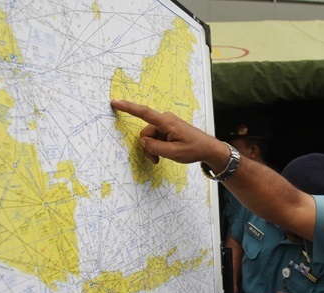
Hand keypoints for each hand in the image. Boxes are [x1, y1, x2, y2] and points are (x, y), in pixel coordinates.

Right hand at [110, 99, 227, 169]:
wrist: (208, 148)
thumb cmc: (194, 149)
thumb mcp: (173, 153)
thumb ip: (155, 147)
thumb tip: (142, 141)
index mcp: (166, 122)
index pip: (143, 113)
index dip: (128, 107)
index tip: (115, 102)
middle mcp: (165, 120)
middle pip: (146, 133)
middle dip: (148, 147)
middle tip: (156, 160)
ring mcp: (167, 124)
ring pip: (150, 137)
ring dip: (154, 148)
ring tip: (163, 157)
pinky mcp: (168, 128)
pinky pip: (156, 137)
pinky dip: (158, 146)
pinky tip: (166, 152)